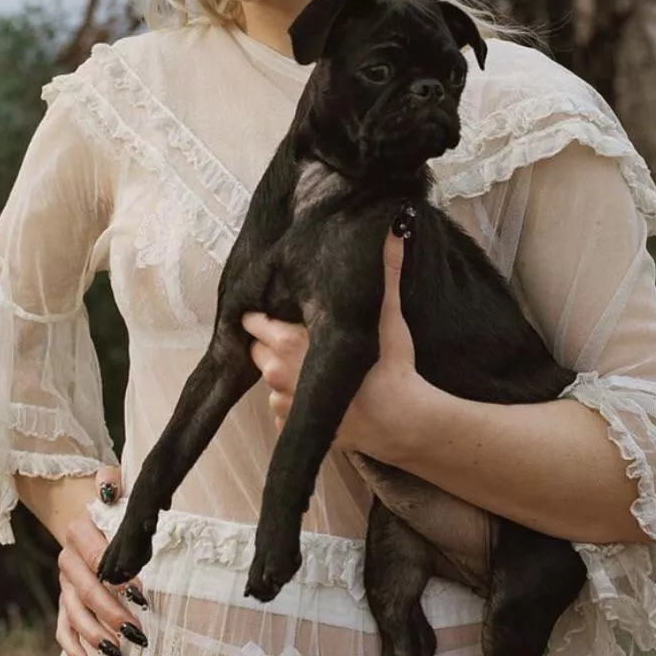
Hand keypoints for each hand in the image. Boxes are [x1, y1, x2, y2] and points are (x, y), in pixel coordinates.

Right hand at [55, 465, 148, 655]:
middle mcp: (67, 559)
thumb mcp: (111, 483)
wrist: (80, 510)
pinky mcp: (64, 601)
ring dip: (95, 634)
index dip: (118, 575)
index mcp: (79, 531)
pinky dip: (72, 647)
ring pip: (74, 614)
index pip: (98, 556)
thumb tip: (110, 490)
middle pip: (86, 590)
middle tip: (136, 631)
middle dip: (111, 613)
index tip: (140, 593)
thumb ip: (110, 482)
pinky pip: (63, 627)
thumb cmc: (109, 502)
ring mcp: (64, 584)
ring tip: (118, 651)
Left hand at [242, 228, 417, 453]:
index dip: (265, 314)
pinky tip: (319, 398)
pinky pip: (282, 412)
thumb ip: (386, 269)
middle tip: (303, 339)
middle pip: (257, 350)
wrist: (402, 421)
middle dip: (272, 343)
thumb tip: (394, 226)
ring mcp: (282, 404)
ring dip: (284, 375)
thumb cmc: (390, 365)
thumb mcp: (387, 313)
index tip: (283, 311)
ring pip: (270, 381)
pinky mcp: (292, 429)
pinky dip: (294, 405)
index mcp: (286, 340)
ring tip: (313, 370)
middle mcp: (275, 372)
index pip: (252, 320)